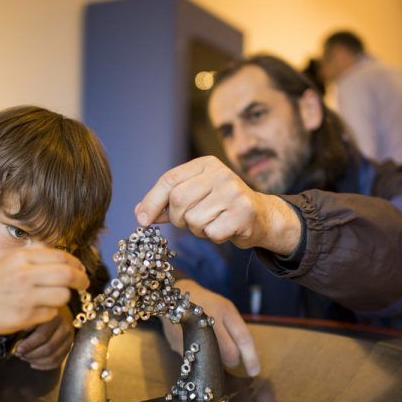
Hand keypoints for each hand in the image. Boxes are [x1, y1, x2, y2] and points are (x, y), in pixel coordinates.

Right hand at [0, 247, 88, 337]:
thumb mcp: (12, 262)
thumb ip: (37, 260)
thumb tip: (68, 263)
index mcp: (22, 258)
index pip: (62, 257)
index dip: (77, 264)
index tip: (81, 270)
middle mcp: (26, 275)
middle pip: (68, 276)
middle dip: (81, 281)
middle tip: (84, 285)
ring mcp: (26, 297)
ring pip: (63, 296)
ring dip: (62, 298)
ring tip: (51, 298)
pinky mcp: (25, 316)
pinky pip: (51, 314)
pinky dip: (49, 313)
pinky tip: (37, 310)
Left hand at [14, 306, 73, 369]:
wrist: (52, 314)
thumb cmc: (37, 316)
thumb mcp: (31, 316)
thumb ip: (25, 326)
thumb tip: (16, 343)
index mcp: (54, 317)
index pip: (42, 335)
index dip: (29, 345)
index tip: (18, 349)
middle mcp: (65, 327)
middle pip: (49, 348)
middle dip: (32, 354)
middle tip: (20, 355)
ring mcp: (69, 338)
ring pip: (54, 357)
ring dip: (36, 360)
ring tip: (25, 358)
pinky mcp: (69, 347)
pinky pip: (57, 362)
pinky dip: (43, 365)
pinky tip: (33, 363)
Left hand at [135, 156, 300, 255]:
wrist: (261, 217)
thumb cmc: (221, 207)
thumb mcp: (194, 197)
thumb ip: (167, 203)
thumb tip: (140, 214)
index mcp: (205, 164)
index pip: (169, 180)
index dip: (152, 202)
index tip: (142, 221)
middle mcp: (220, 173)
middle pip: (178, 200)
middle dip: (178, 218)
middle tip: (189, 222)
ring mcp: (234, 192)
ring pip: (194, 219)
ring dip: (197, 230)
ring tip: (212, 223)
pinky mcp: (243, 212)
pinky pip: (211, 232)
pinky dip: (213, 237)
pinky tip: (225, 229)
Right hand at [162, 279, 259, 376]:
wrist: (174, 298)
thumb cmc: (207, 303)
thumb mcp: (226, 308)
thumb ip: (237, 330)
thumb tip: (250, 358)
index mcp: (223, 310)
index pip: (243, 338)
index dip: (251, 357)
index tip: (255, 371)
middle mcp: (207, 321)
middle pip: (228, 354)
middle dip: (232, 360)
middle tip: (230, 357)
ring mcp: (191, 334)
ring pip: (213, 360)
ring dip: (217, 360)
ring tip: (212, 347)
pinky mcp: (178, 344)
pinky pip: (196, 359)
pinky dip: (201, 357)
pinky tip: (198, 345)